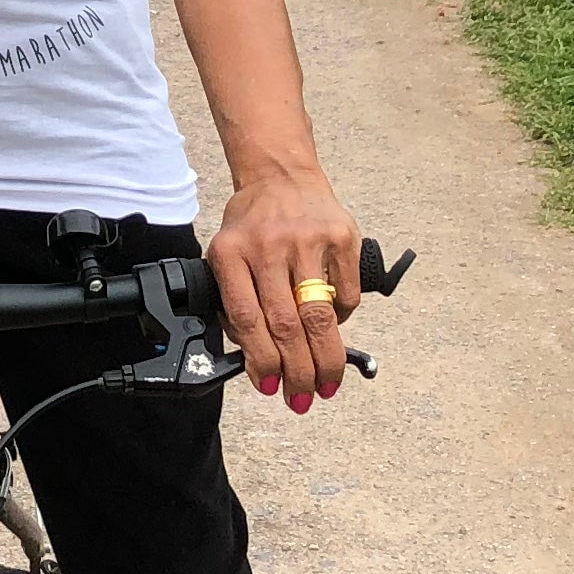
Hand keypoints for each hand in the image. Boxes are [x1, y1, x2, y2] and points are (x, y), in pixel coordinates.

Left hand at [207, 169, 362, 411]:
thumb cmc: (252, 225)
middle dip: (296, 371)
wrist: (281, 175)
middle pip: (285, 324)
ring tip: (326, 385)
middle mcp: (267, 246)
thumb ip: (235, 302)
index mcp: (230, 253)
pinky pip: (346, 295)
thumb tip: (257, 361)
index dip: (260, 360)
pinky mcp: (340, 237)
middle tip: (302, 398)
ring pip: (318, 315)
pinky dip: (342, 321)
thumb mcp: (227, 256)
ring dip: (325, 359)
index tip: (270, 387)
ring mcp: (306, 240)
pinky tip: (335, 331)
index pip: (245, 318)